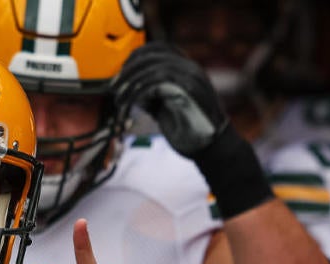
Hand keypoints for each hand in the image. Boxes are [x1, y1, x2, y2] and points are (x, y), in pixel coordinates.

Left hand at [111, 42, 227, 156]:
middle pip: (153, 55)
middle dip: (129, 70)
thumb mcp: (168, 105)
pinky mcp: (188, 92)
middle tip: (115, 87)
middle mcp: (191, 69)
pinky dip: (139, 92)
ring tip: (120, 100)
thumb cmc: (190, 130)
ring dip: (131, 83)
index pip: (160, 48)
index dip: (137, 56)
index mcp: (188, 69)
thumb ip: (153, 93)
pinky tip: (132, 103)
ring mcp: (192, 79)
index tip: (122, 72)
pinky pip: (157, 83)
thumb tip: (128, 86)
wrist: (213, 149)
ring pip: (153, 68)